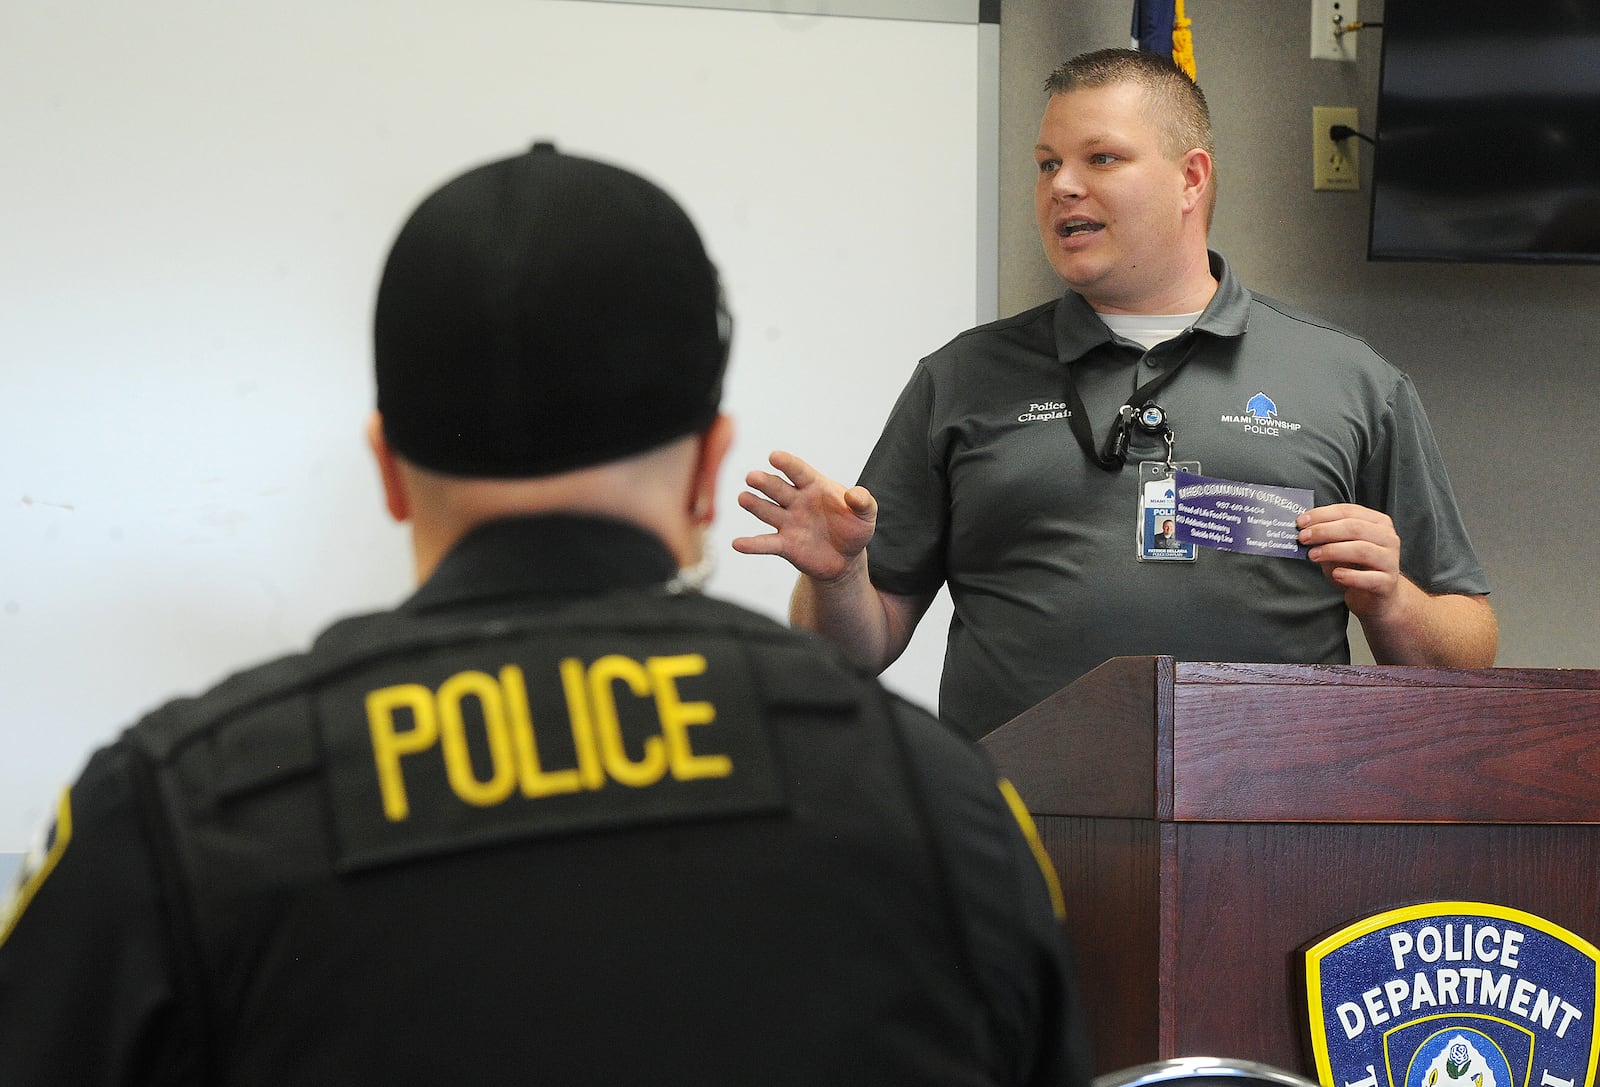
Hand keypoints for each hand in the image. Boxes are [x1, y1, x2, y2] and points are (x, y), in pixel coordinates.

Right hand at [732, 451, 876, 581]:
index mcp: (814, 486)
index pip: (798, 471)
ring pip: (766, 510)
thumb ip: (863, 502)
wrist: (846, 559)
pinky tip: (737, 543)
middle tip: (752, 477)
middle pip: (777, 488)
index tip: (775, 457)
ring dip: (754, 504)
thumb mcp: (866, 515)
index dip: (787, 464)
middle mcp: (796, 501)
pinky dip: (751, 544)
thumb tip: (854, 494)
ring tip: (743, 499)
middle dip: (765, 482)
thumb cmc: (854, 529)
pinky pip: (766, 543)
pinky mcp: (784, 545)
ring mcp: (787, 522)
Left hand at [1296, 503, 1401, 618]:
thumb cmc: (1355, 567)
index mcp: (1377, 522)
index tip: (1301, 522)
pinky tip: (1336, 575)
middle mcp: (1388, 538)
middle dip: (1324, 531)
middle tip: (1303, 537)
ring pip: (1362, 550)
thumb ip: (1326, 537)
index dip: (1323, 515)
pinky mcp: (1388, 583)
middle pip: (1355, 528)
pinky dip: (1350, 576)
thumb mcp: (1339, 547)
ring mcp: (1390, 561)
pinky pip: (1369, 578)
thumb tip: (1304, 530)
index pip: (1349, 511)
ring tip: (1313, 555)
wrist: (1375, 596)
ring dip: (1333, 551)